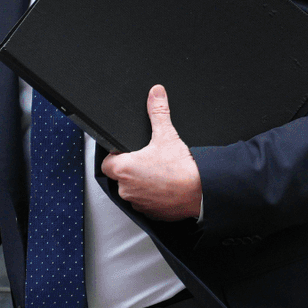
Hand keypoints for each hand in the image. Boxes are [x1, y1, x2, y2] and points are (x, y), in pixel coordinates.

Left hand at [101, 85, 202, 220]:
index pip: (107, 162)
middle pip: (120, 176)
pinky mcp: (149, 213)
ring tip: (161, 174)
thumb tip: (155, 93)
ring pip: (133, 190)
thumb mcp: (167, 134)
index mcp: (123, 169)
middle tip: (151, 161)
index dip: (117, 155)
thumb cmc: (182, 169)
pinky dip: (153, 195)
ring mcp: (137, 203)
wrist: (201, 192)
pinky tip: (166, 187)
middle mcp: (125, 189)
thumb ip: (158, 111)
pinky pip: (145, 202)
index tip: (130, 152)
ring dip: (142, 183)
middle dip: (133, 168)